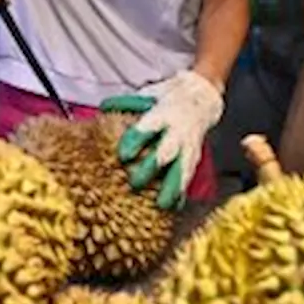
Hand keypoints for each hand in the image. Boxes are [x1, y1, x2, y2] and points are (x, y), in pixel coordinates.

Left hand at [101, 70, 224, 211]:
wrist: (200, 98)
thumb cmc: (165, 99)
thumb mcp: (147, 95)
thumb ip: (126, 103)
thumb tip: (103, 107)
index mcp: (163, 115)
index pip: (148, 128)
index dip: (136, 140)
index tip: (123, 154)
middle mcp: (176, 133)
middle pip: (164, 153)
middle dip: (150, 169)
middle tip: (134, 183)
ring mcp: (187, 147)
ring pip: (180, 169)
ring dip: (171, 187)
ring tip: (161, 205)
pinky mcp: (193, 158)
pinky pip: (188, 177)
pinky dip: (181, 193)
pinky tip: (174, 207)